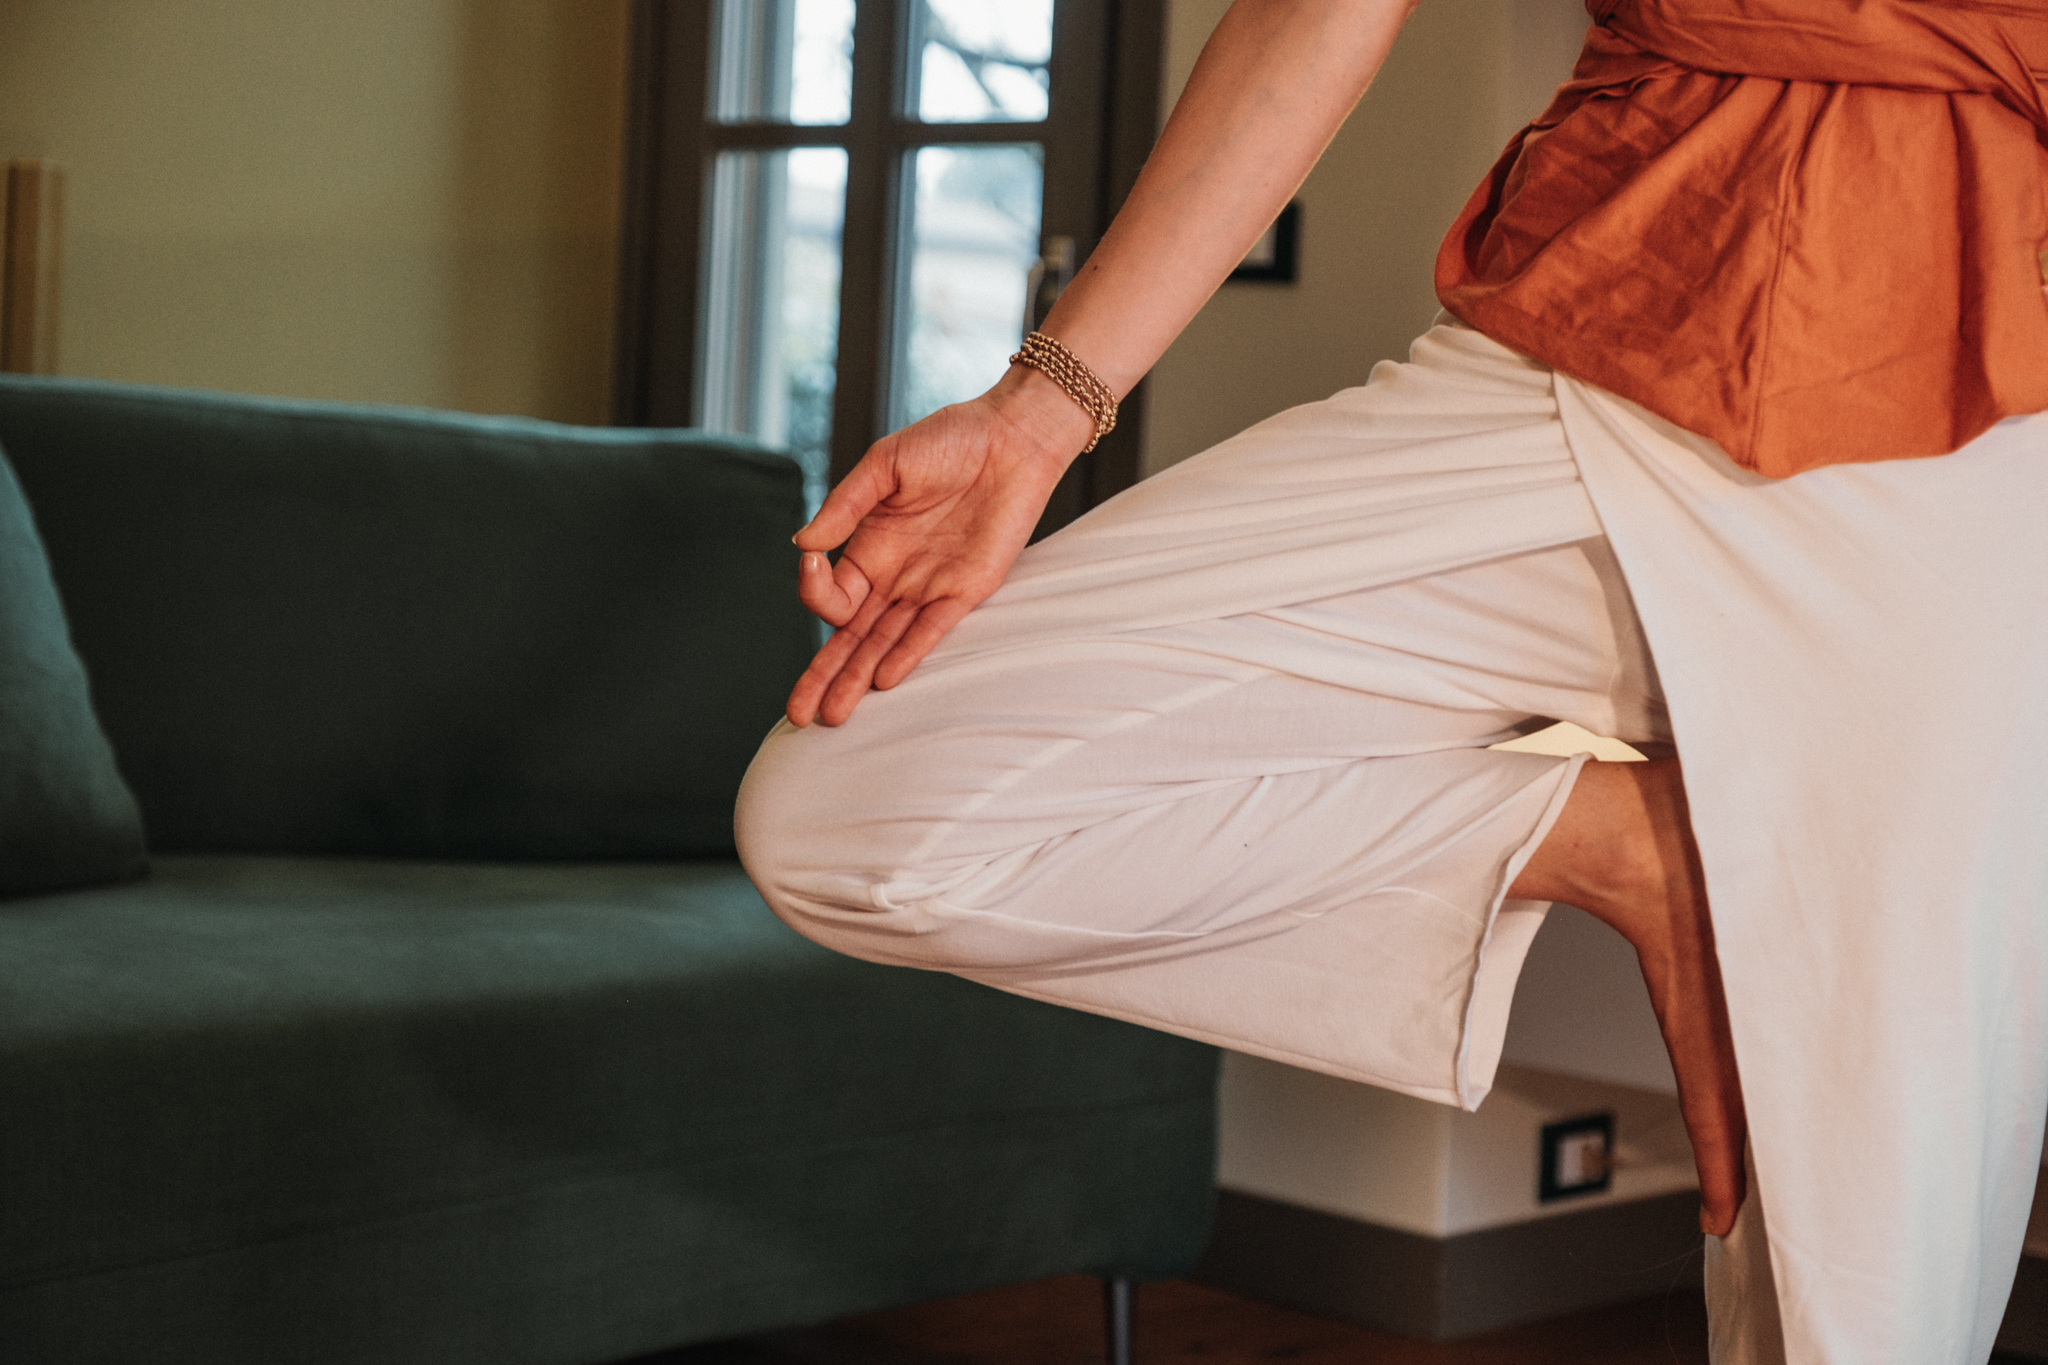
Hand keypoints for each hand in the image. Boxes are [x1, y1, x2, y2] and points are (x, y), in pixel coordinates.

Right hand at [786, 367, 1091, 726]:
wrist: (1011, 436)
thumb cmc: (949, 440)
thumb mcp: (885, 465)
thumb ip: (845, 505)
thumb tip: (803, 543)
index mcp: (870, 548)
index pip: (832, 594)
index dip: (814, 590)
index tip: (811, 562)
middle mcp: (896, 577)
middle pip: (851, 638)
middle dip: (823, 676)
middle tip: (796, 715)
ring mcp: (930, 587)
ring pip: (885, 645)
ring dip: (858, 680)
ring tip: (834, 718)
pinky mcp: (968, 588)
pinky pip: (933, 629)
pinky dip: (909, 654)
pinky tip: (885, 681)